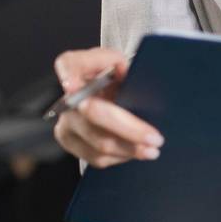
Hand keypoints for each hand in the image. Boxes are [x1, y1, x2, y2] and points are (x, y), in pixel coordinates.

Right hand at [49, 46, 163, 167]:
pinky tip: (135, 152)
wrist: (106, 97)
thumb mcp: (121, 65)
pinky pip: (96, 157)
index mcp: (78, 68)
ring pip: (97, 143)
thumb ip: (121, 65)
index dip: (69, 74)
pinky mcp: (69, 141)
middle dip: (130, 131)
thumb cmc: (115, 79)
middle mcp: (68, 96)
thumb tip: (124, 73)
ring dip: (129, 149)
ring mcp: (65, 121)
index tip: (73, 84)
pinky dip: (120, 156)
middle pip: (94, 114)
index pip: (68, 64)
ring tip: (152, 150)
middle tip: (155, 139)